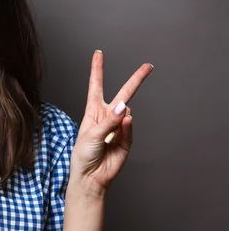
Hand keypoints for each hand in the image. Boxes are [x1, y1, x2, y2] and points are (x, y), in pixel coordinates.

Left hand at [69, 50, 153, 197]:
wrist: (90, 177)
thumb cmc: (83, 155)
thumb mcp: (91, 135)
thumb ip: (109, 121)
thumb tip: (126, 106)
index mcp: (93, 111)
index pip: (96, 86)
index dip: (97, 69)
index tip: (98, 53)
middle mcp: (107, 116)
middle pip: (123, 93)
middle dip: (136, 80)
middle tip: (148, 66)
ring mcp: (118, 127)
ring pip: (127, 113)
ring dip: (120, 119)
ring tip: (108, 135)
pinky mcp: (127, 139)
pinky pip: (130, 128)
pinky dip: (127, 128)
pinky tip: (122, 129)